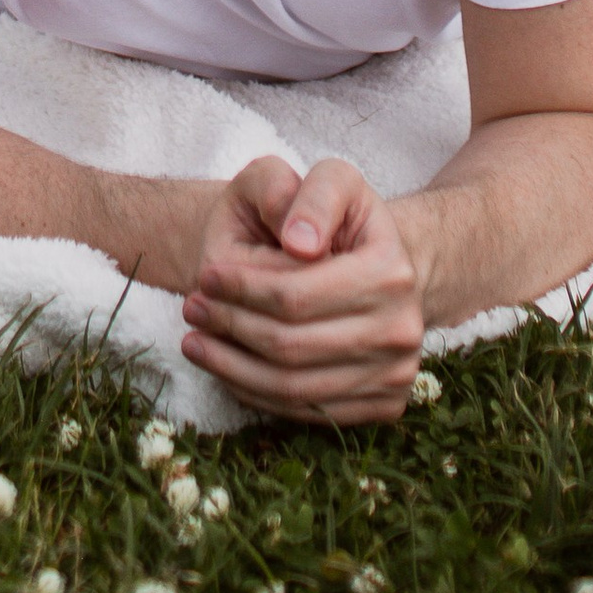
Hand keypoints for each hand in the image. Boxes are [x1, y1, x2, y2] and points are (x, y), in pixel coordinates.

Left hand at [180, 154, 428, 423]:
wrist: (381, 265)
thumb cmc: (342, 218)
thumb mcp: (331, 180)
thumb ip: (313, 196)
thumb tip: (299, 243)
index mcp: (391, 272)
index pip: (296, 294)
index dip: (242, 288)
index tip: (204, 275)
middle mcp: (401, 330)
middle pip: (292, 346)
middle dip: (230, 327)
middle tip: (191, 309)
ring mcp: (396, 375)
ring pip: (294, 388)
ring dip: (232, 367)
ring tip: (194, 342)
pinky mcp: (384, 405)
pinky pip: (307, 412)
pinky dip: (257, 394)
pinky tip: (227, 367)